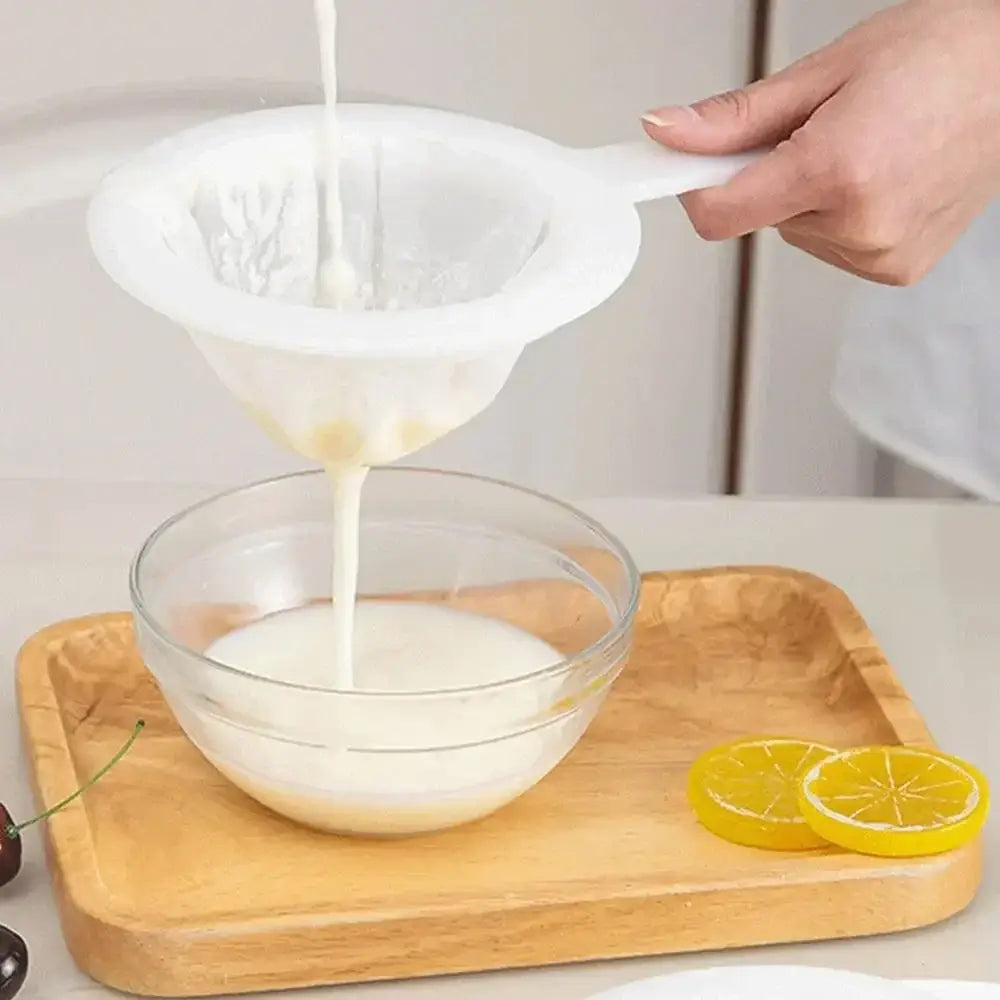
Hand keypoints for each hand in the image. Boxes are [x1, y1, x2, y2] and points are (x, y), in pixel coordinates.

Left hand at [641, 0, 999, 284]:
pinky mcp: (898, 270)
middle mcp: (862, 224)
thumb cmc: (944, 53)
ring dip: (809, 195)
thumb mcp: (826, 70)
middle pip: (759, 218)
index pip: (720, 214)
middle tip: (822, 127)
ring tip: (867, 145)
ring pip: (796, 232)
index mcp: (839, 169)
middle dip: (770, 175)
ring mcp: (883, 254)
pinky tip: (883, 177)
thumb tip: (666, 132)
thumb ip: (736, 118)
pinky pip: (833, 246)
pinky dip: (840, 216)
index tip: (686, 167)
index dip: (696, 188)